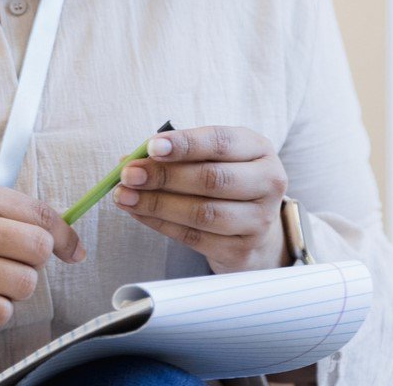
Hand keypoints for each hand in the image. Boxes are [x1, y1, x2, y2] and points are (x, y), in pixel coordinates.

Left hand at [113, 124, 289, 273]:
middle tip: (129, 174)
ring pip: (202, 213)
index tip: (151, 146)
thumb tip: (129, 160)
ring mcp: (259, 221)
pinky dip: (160, 223)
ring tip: (125, 196)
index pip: (221, 142)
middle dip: (164, 176)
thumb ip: (175, 154)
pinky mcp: (242, 250)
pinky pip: (193, 238)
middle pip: (212, 179)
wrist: (252, 227)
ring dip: (157, 203)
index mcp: (259, 150)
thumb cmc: (223, 180)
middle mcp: (267, 183)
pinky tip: (138, 213)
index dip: (185, 143)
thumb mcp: (209, 157)